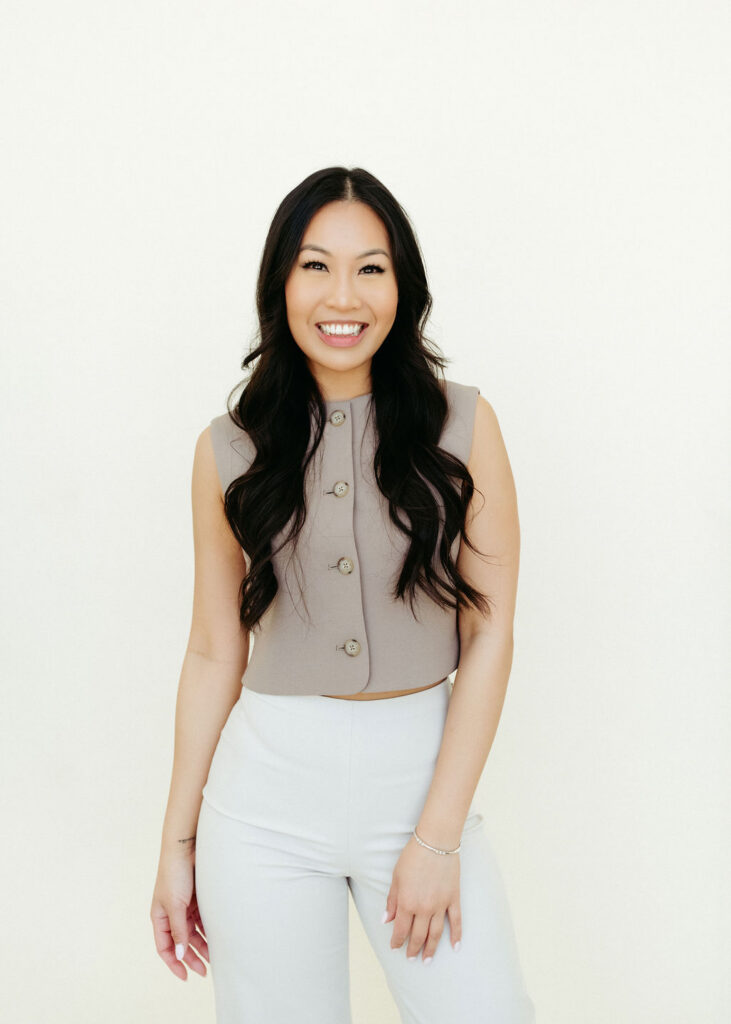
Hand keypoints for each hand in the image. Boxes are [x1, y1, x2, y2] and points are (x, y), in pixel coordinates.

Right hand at [150, 848, 208, 979]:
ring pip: (194, 933)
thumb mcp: (175, 906)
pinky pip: (203, 920)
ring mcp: (185, 906)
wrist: (187, 847)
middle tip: (205, 971)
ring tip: (216, 957)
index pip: (165, 948)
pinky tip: (218, 938)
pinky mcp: (197, 899)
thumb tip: (180, 955)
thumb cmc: (175, 874)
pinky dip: (209, 930)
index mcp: (159, 917)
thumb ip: (179, 931)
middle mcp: (171, 914)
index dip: (174, 963)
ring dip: (203, 945)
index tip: (186, 977)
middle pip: (181, 943)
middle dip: (191, 957)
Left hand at [382, 833, 461, 961]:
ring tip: (427, 960)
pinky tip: (455, 947)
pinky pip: (456, 921)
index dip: (397, 940)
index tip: (395, 947)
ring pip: (436, 933)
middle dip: (413, 949)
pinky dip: (456, 936)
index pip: (401, 929)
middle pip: (418, 935)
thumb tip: (386, 920)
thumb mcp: (396, 877)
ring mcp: (440, 905)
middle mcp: (424, 908)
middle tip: (411, 958)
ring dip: (431, 949)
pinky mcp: (453, 898)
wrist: (436, 841)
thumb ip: (392, 901)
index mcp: (407, 902)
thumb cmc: (413, 856)